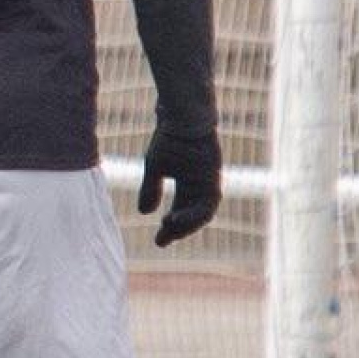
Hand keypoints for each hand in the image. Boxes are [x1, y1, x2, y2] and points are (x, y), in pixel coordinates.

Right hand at [139, 126, 221, 247]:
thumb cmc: (169, 138)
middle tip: (161, 241)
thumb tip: (144, 213)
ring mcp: (211, 180)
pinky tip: (174, 217)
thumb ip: (151, 189)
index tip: (158, 241)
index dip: (171, 226)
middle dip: (178, 230)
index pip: (181, 210)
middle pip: (194, 215)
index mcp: (189, 182)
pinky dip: (194, 212)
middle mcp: (203, 184)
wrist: (182, 116)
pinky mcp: (214, 175)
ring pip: (204, 211)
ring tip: (168, 229)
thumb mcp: (155, 167)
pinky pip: (209, 201)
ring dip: (187, 224)